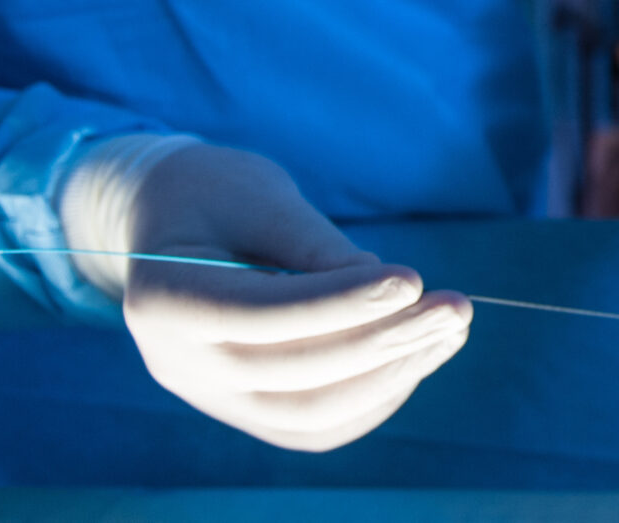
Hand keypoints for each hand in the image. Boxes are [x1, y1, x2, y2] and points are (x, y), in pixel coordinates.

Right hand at [120, 144, 471, 451]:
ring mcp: (210, 397)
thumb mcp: (260, 196)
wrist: (170, 222)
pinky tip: (420, 355)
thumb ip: (314, 245)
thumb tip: (387, 290)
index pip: (260, 317)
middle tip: (456, 306)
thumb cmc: (216, 193)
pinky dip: (374, 398)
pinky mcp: (245, 409)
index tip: (413, 279)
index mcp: (162, 300)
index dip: (340, 303)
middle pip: (292, 374)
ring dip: (391, 375)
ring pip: (309, 414)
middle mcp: (177, 364)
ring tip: (451, 328)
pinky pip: (316, 426)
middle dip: (385, 341)